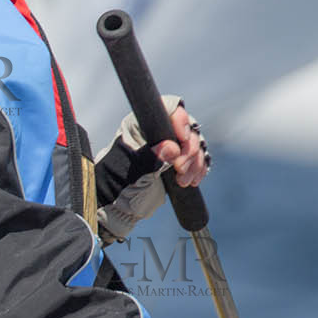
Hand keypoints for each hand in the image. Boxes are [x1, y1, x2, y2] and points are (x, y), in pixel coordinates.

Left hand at [95, 94, 211, 242]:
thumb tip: (171, 148)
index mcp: (141, 126)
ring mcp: (171, 147)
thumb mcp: (132, 172)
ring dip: (194, 162)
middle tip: (179, 168)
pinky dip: (199, 168)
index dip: (180, 119)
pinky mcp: (180, 162)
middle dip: (188, 149)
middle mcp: (158, 133)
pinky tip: (193, 180)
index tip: (182, 138)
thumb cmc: (118, 186)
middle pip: (187, 127)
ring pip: (195, 144)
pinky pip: (199, 158)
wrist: (121, 208)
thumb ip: (150, 158)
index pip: (167, 108)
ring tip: (183, 180)